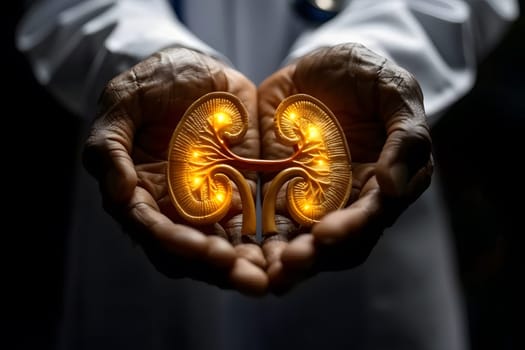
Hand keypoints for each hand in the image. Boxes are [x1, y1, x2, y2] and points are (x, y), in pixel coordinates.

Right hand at [82, 48, 267, 294]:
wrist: (199, 71)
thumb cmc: (153, 83)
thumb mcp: (123, 102)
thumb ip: (110, 144)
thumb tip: (118, 193)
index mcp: (138, 190)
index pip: (151, 228)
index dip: (175, 243)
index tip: (203, 250)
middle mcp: (171, 206)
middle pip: (188, 251)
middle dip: (216, 268)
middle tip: (248, 279)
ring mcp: (207, 203)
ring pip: (221, 247)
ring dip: (243, 267)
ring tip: (269, 279)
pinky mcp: (239, 193)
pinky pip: (251, 226)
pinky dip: (265, 244)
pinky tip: (285, 255)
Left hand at [258, 43, 432, 291]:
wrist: (320, 66)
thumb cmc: (367, 75)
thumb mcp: (395, 92)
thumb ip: (406, 137)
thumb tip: (394, 188)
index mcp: (383, 182)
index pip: (372, 216)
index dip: (352, 228)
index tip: (326, 235)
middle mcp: (349, 200)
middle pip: (336, 241)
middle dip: (314, 257)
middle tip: (288, 265)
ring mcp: (313, 199)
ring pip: (303, 241)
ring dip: (285, 261)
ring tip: (265, 274)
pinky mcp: (280, 190)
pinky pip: (270, 221)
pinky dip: (258, 241)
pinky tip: (241, 254)